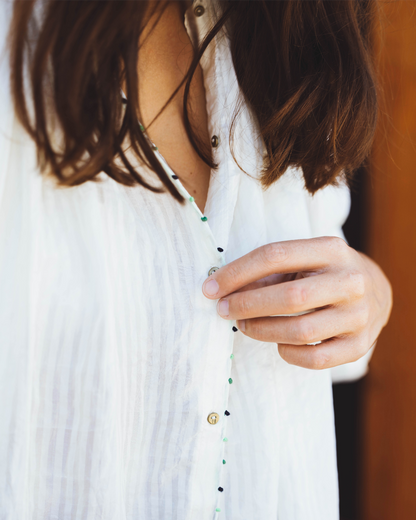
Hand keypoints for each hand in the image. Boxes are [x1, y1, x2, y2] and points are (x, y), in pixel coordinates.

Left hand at [202, 237, 391, 369]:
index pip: (276, 256)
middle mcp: (350, 281)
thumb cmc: (325, 274)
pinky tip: (278, 343)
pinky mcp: (359, 345)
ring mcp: (359, 315)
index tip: (211, 287)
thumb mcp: (304, 260)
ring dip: (262, 331)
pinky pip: (315, 359)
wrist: (376, 292)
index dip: (237, 272)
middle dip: (247, 305)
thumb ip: (269, 272)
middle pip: (291, 297)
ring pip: (301, 331)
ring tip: (245, 325)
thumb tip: (223, 289)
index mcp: (332, 250)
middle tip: (223, 310)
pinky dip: (288, 353)